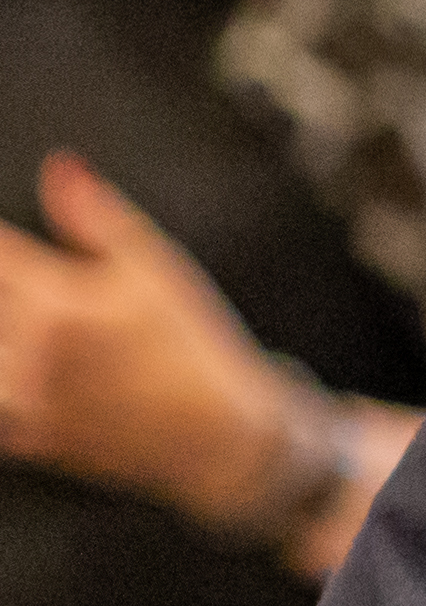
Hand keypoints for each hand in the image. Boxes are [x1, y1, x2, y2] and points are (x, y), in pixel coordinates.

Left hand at [0, 151, 305, 517]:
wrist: (224, 438)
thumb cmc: (197, 349)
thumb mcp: (159, 270)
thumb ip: (98, 216)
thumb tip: (61, 168)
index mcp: (60, 303)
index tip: (6, 246)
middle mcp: (33, 352)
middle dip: (5, 287)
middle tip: (29, 291)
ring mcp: (26, 399)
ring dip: (2, 334)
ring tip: (25, 327)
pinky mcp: (28, 436)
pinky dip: (6, 382)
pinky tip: (25, 368)